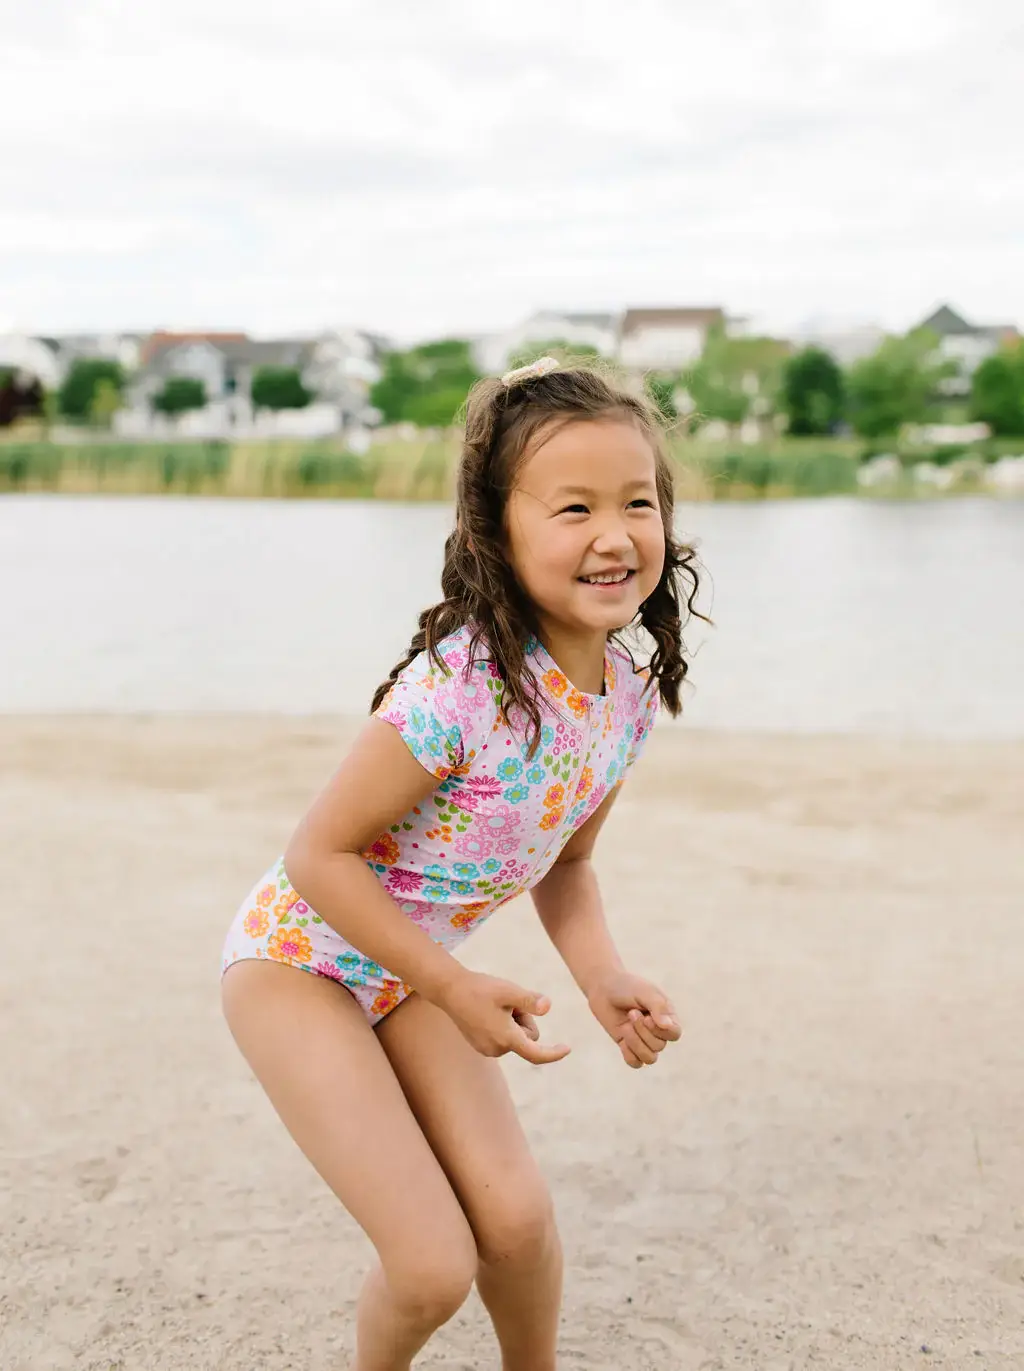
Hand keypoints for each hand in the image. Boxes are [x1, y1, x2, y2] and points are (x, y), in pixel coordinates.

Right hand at [440, 970, 570, 1064]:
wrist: (450, 990)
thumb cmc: (480, 988)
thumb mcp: (508, 990)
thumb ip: (529, 1000)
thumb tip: (549, 1006)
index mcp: (506, 1038)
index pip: (536, 1053)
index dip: (554, 1053)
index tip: (568, 1048)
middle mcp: (497, 1049)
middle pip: (527, 1037)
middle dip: (524, 1019)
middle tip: (508, 1001)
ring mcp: (487, 1049)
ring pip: (515, 1036)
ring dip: (513, 1020)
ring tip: (495, 1005)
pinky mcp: (481, 1045)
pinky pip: (503, 1036)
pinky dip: (503, 1024)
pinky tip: (487, 1010)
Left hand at [586, 970, 680, 1068]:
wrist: (603, 988)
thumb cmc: (627, 987)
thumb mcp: (644, 992)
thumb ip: (658, 1007)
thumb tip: (667, 1026)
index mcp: (667, 1017)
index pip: (675, 1034)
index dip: (661, 1030)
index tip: (647, 1016)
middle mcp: (658, 1031)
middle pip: (659, 1046)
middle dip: (642, 1031)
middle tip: (631, 1012)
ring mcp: (643, 1040)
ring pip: (650, 1058)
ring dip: (635, 1042)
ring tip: (626, 1025)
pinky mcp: (628, 1046)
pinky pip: (635, 1063)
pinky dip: (628, 1053)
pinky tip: (622, 1038)